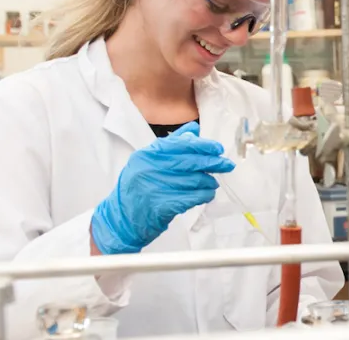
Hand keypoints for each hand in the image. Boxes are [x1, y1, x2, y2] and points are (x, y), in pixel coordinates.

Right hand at [91, 122, 235, 253]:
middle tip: (227, 165)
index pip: (180, 144)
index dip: (203, 146)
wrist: (121, 219)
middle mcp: (150, 168)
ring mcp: (155, 187)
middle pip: (190, 162)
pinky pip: (191, 198)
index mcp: (147, 154)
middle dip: (213, 162)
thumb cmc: (137, 189)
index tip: (217, 149)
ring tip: (213, 183)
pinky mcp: (162, 206)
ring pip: (193, 181)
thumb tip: (194, 130)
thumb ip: (171, 145)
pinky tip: (208, 194)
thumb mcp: (147, 161)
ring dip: (209, 182)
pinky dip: (203, 195)